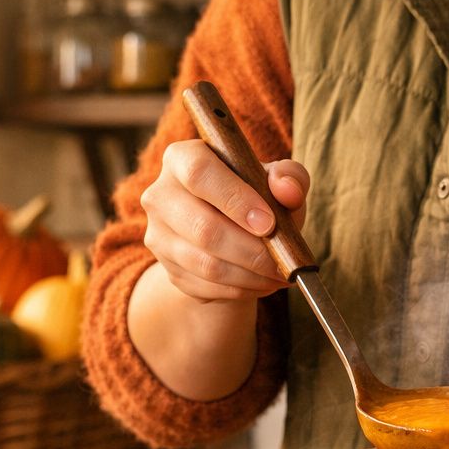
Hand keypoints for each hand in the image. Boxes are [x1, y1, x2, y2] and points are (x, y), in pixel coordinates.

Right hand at [141, 139, 309, 301]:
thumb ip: (289, 177)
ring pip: (206, 264)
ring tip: (279, 275)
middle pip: (204, 228)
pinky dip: (242, 289)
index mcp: (182, 159)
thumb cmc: (254, 198)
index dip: (236, 199)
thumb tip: (287, 190)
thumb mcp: (275, 181)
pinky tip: (264, 283)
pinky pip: (207, 287)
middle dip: (252, 251)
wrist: (229, 235)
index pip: (199, 173)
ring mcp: (159, 236)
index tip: (269, 223)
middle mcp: (160, 195)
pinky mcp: (168, 270)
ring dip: (251, 275)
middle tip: (282, 262)